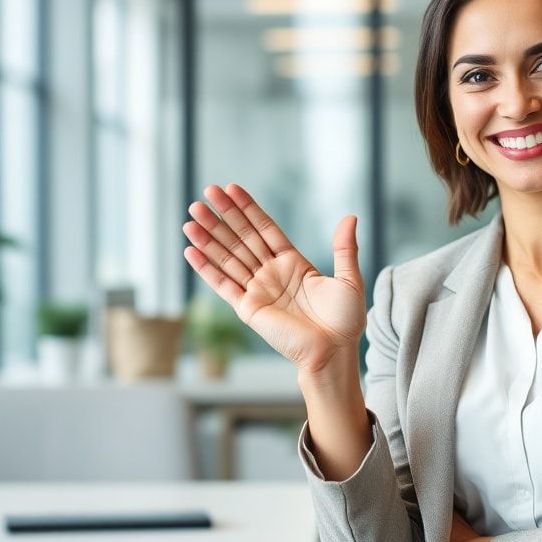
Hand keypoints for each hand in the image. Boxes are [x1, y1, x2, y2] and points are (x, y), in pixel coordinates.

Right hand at [182, 184, 366, 381]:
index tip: (231, 189)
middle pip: (242, 238)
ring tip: (191, 217)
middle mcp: (271, 273)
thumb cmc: (344, 321)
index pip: (265, 229)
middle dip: (223, 216)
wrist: (333, 352)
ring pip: (228, 257)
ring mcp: (257, 290)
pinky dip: (206, 269)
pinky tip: (191, 251)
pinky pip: (222, 285)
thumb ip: (344, 248)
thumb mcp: (349, 280)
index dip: (248, 209)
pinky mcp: (247, 308)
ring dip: (209, 238)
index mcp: (293, 263)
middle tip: (205, 193)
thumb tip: (350, 217)